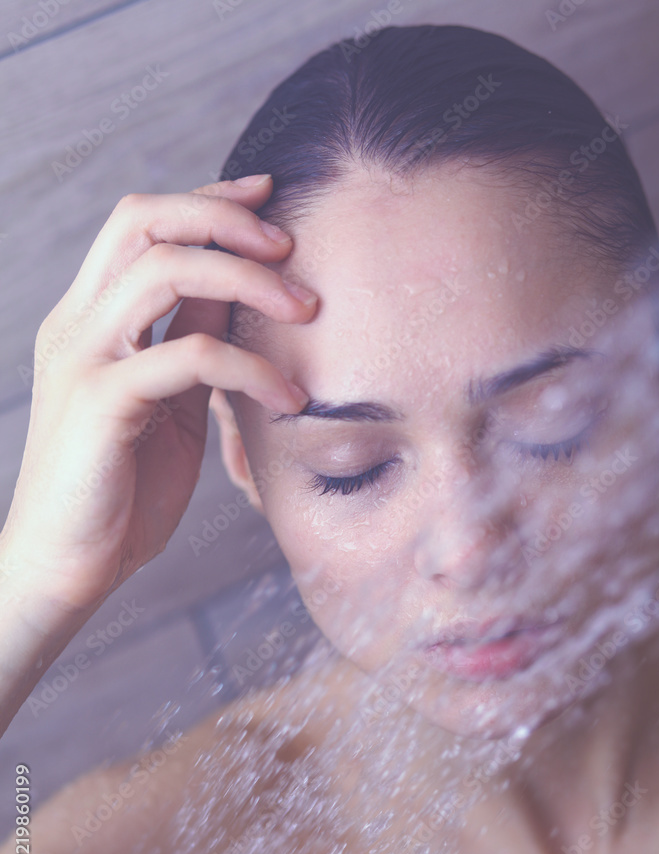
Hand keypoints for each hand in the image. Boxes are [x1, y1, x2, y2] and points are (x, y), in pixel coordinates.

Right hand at [1, 175, 314, 615]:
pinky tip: (289, 398)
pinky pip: (189, 355)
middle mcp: (79, 324)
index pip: (142, 225)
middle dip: (225, 217)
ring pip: (165, 271)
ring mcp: (84, 358)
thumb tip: (242, 297)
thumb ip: (192, 345)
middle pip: (144, 221)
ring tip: (307, 309)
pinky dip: (249, 365)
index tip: (267, 196)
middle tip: (291, 245)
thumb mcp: (169, 405)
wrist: (67, 567)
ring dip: (248, 280)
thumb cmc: (121, 491)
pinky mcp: (100, 401)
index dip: (206, 199)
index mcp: (91, 319)